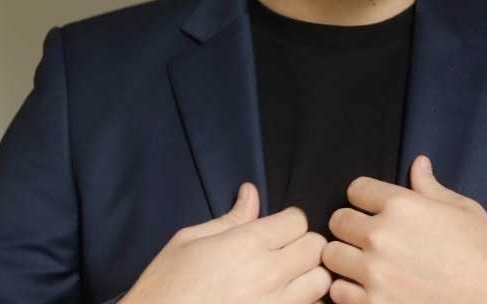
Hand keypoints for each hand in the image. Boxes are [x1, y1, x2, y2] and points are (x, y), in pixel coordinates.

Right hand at [122, 182, 330, 303]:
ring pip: (321, 282)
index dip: (289, 222)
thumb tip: (250, 193)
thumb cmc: (165, 287)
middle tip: (286, 253)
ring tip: (289, 281)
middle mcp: (268, 274)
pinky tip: (283, 302)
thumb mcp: (189, 241)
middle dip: (304, 246)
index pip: (298, 219)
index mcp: (248, 243)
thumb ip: (229, 218)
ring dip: (309, 278)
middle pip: (316, 247)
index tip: (277, 230)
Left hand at [322, 156, 486, 303]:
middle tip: (369, 237)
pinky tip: (366, 289)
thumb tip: (418, 163)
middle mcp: (382, 236)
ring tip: (364, 263)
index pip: (356, 188)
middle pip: (338, 220)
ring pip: (331, 256)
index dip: (365, 197)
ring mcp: (375, 274)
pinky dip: (348, 291)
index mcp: (402, 205)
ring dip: (345, 258)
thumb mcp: (461, 210)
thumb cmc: (485, 255)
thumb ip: (430, 187)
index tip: (373, 208)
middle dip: (351, 226)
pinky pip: (338, 293)